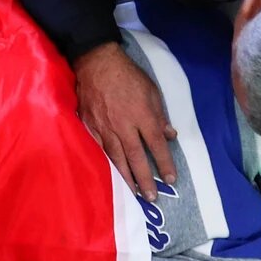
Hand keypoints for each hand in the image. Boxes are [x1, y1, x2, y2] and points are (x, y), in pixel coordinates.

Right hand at [73, 42, 176, 199]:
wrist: (97, 63)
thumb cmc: (128, 75)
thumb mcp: (151, 90)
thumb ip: (159, 115)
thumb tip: (169, 135)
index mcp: (142, 115)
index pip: (156, 145)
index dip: (164, 163)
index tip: (170, 179)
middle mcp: (124, 126)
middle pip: (136, 157)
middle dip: (145, 179)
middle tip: (151, 198)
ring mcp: (105, 127)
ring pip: (116, 158)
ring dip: (126, 177)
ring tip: (133, 193)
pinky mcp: (90, 126)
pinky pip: (100, 149)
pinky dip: (107, 163)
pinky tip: (111, 174)